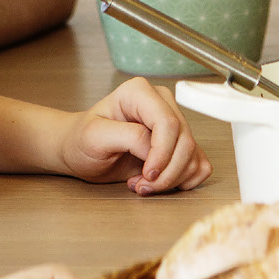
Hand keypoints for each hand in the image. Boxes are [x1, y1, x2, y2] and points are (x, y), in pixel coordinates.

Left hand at [56, 77, 212, 193]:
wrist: (79, 151)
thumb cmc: (81, 140)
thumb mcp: (94, 137)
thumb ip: (126, 137)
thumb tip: (152, 148)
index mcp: (140, 93)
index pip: (168, 123)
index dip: (162, 153)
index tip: (147, 174)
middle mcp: (161, 103)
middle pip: (184, 142)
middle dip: (167, 172)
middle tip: (141, 184)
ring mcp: (173, 123)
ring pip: (193, 156)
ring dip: (172, 179)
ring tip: (143, 183)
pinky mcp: (178, 143)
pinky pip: (198, 164)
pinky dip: (182, 180)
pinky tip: (158, 181)